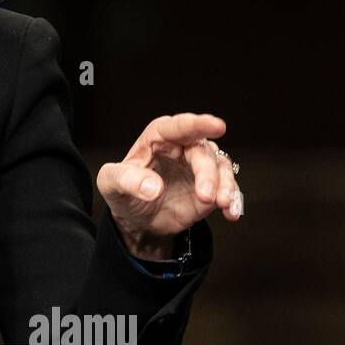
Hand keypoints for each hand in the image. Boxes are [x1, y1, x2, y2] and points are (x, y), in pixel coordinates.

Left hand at [96, 113, 241, 258]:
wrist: (137, 220)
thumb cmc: (123, 193)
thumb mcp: (111, 184)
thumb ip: (126, 180)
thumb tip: (152, 187)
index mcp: (158, 138)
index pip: (179, 126)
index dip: (198, 124)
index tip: (217, 125)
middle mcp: (182, 148)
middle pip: (203, 151)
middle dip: (208, 172)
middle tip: (206, 196)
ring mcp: (199, 168)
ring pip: (221, 167)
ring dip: (225, 185)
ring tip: (221, 203)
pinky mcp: (211, 187)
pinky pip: (228, 188)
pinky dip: (233, 199)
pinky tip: (230, 212)